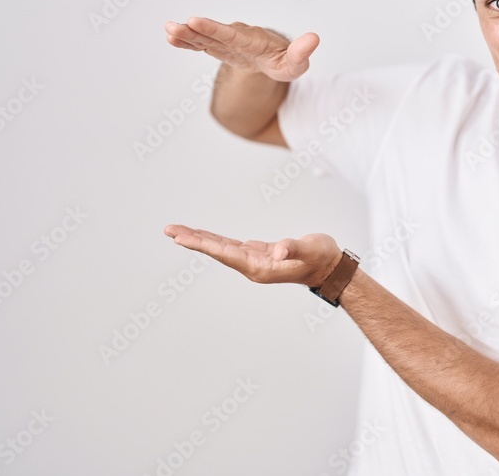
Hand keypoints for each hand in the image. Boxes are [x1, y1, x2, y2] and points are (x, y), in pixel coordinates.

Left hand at [163, 224, 342, 286]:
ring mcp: (254, 261)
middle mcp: (252, 266)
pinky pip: (229, 246)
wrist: (330, 269)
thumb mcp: (311, 250)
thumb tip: (278, 251)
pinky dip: (214, 239)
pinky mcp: (258, 254)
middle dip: (193, 240)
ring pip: (221, 248)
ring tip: (177, 231)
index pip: (225, 254)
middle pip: (216, 251)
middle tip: (169, 230)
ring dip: (200, 239)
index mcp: (260, 267)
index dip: (202, 244)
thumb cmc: (322, 258)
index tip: (181, 238)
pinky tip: (204, 236)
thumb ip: (295, 249)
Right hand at [164, 16, 318, 81]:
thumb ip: (302, 53)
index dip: (213, 28)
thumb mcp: (296, 63)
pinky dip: (187, 42)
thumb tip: (314, 39)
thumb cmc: (285, 60)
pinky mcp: (218, 48)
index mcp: (253, 40)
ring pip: (204, 37)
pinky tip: (171, 39)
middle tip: (175, 25)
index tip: (195, 20)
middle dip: (195, 30)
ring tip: (168, 31)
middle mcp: (236, 37)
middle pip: (213, 33)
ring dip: (186, 34)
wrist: (275, 57)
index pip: (231, 34)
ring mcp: (225, 42)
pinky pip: (201, 44)